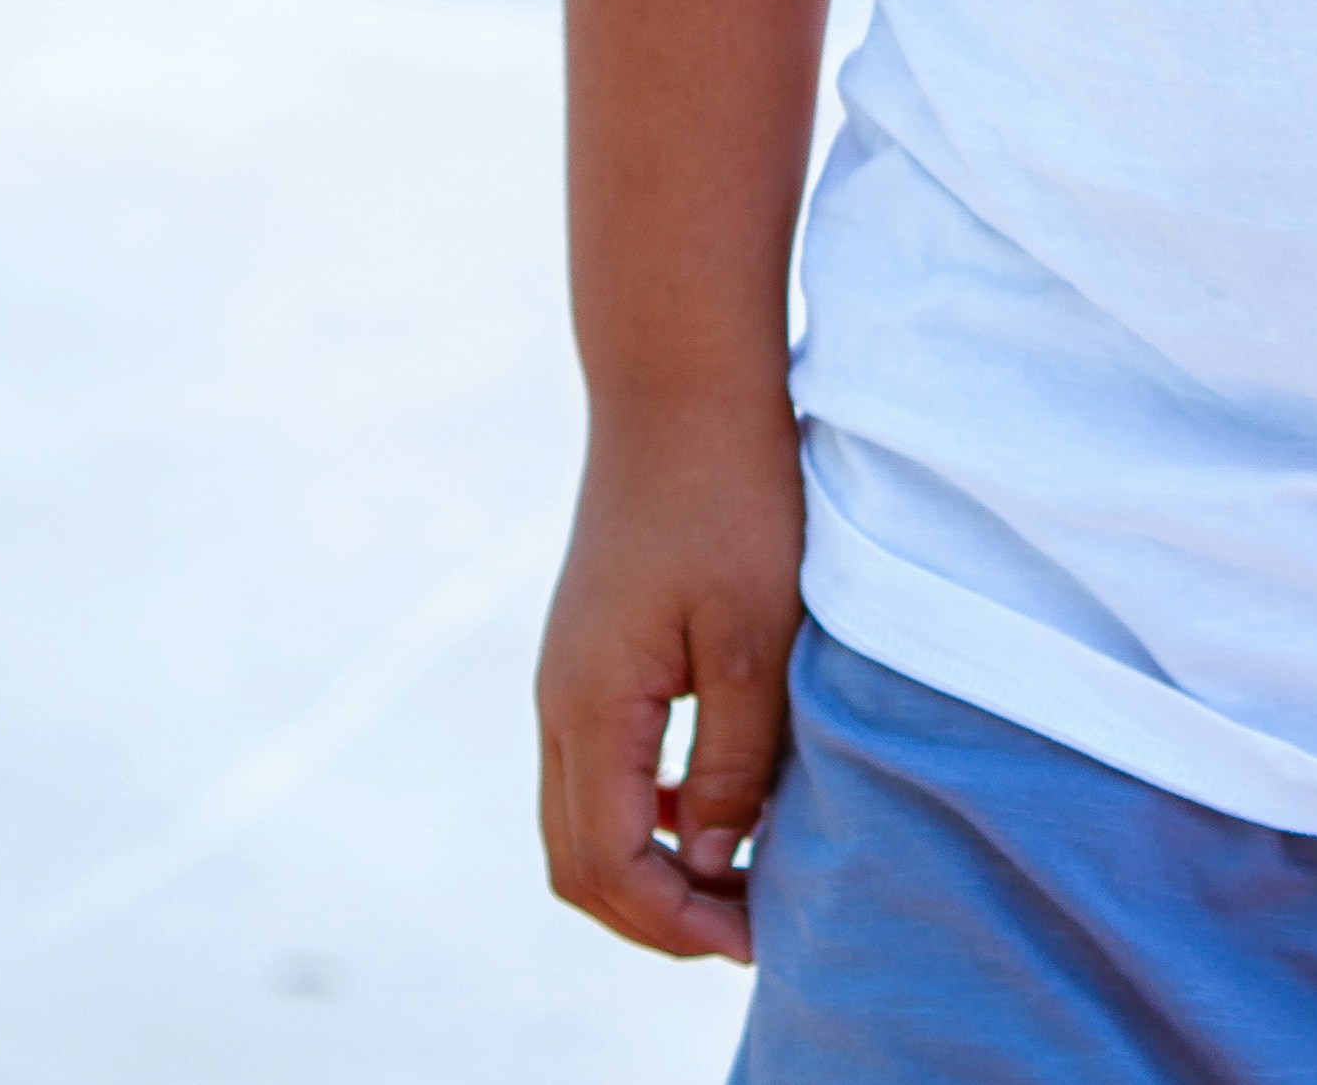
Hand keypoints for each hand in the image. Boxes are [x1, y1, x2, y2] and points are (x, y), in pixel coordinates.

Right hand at [536, 384, 807, 961]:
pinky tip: (721, 799)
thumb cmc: (730, 493)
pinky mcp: (592, 648)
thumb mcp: (755, 633)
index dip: (677, 923)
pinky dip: (652, 809)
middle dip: (658, 914)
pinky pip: (603, 766)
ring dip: (653, 865)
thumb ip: (737, 758)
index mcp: (590, 706)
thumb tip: (716, 862)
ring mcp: (569, 674)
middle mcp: (560, 702)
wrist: (681, 378)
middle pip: (581, 863)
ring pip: (586, 818)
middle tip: (749, 927)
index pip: (609, 868)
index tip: (756, 937)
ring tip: (741, 878)